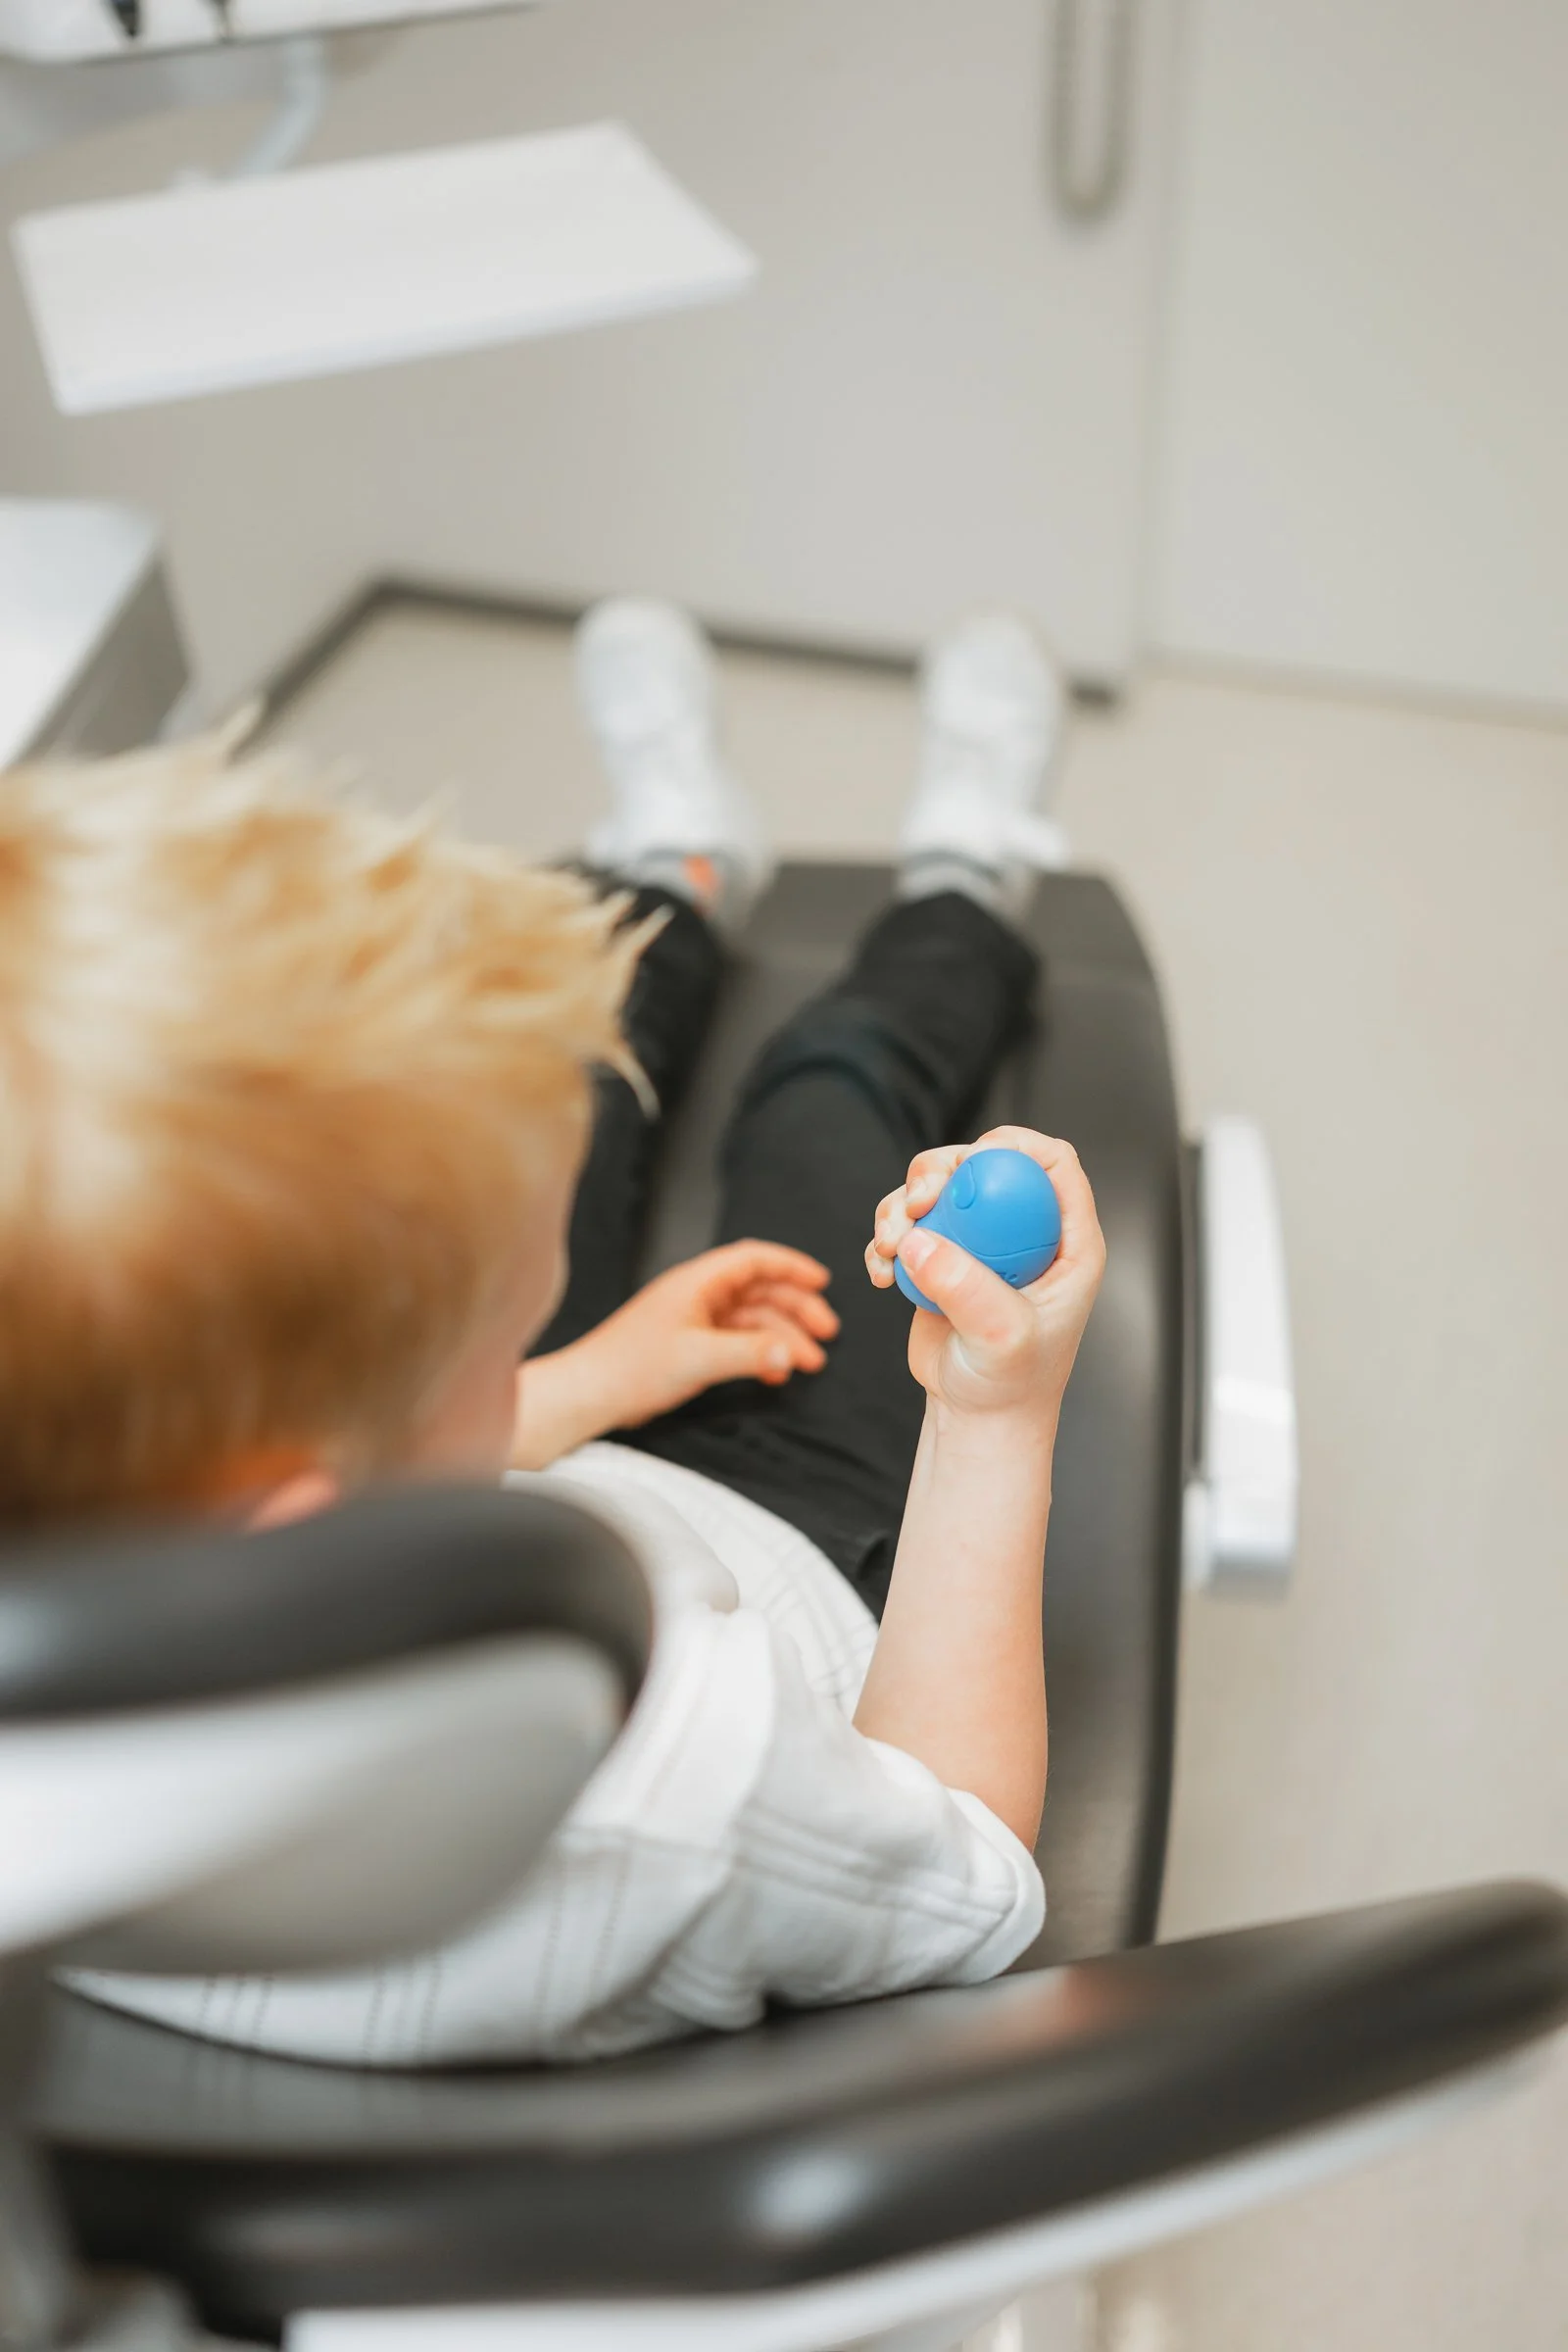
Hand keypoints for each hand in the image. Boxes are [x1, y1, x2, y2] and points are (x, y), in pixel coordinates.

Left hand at [513, 1242, 837, 1468]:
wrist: (589, 1395)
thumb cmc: (629, 1368)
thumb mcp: (698, 1358)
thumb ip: (749, 1353)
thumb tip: (791, 1351)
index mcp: (696, 1283)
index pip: (753, 1259)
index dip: (791, 1266)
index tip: (822, 1281)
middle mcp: (697, 1296)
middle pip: (759, 1290)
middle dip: (796, 1308)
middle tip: (826, 1332)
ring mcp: (693, 1321)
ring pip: (751, 1320)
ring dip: (781, 1337)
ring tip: (808, 1362)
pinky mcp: (688, 1347)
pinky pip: (736, 1342)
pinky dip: (760, 1354)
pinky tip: (774, 1373)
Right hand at [865, 1126, 1104, 1422]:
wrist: (978, 1416)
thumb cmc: (1011, 1384)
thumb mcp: (1002, 1339)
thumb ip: (967, 1289)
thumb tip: (919, 1240)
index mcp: (1067, 1242)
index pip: (1054, 1164)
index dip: (1015, 1145)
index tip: (969, 1164)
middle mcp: (1026, 1233)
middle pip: (985, 1164)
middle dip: (941, 1169)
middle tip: (916, 1202)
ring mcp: (982, 1244)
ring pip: (940, 1189)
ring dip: (902, 1206)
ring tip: (888, 1248)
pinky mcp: (945, 1259)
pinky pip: (909, 1224)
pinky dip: (886, 1239)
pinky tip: (881, 1274)